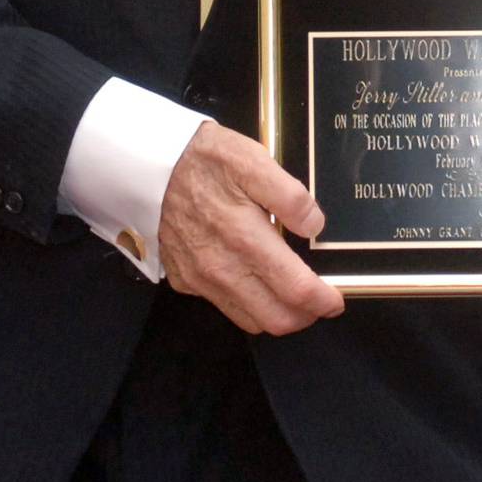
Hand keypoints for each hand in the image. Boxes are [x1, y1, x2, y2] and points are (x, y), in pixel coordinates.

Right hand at [159, 121, 344, 335]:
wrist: (146, 166)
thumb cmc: (205, 160)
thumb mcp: (252, 161)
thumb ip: (289, 196)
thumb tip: (315, 226)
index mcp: (246, 239)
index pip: (296, 290)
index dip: (324, 301)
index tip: (336, 299)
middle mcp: (222, 268)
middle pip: (277, 319)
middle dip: (306, 316)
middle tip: (319, 300)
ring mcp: (201, 279)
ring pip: (250, 321)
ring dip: (278, 314)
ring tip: (292, 293)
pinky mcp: (184, 281)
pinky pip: (223, 306)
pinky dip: (247, 303)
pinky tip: (255, 280)